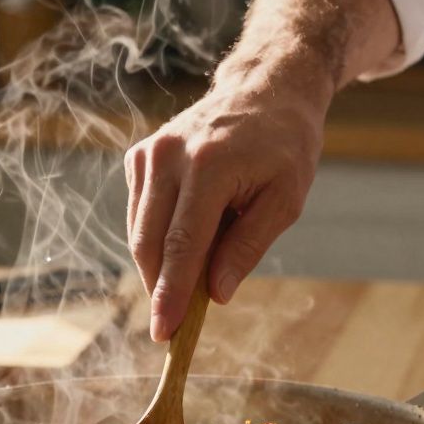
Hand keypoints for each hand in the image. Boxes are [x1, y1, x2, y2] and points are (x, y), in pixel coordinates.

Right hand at [125, 69, 327, 340]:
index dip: (171, 295)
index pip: (182, 245)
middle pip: (150, 242)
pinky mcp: (139, 157)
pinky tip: (186, 240)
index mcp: (209, 166)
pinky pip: (140, 214)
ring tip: (190, 279)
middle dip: (159, 289)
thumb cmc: (283, 146)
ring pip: (139, 232)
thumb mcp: (285, 200)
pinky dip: (157, 239)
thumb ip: (247, 248)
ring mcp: (149, 154)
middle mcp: (168, 156)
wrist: (266, 89)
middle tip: (172, 326)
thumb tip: (214, 293)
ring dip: (159, 266)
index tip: (163, 333)